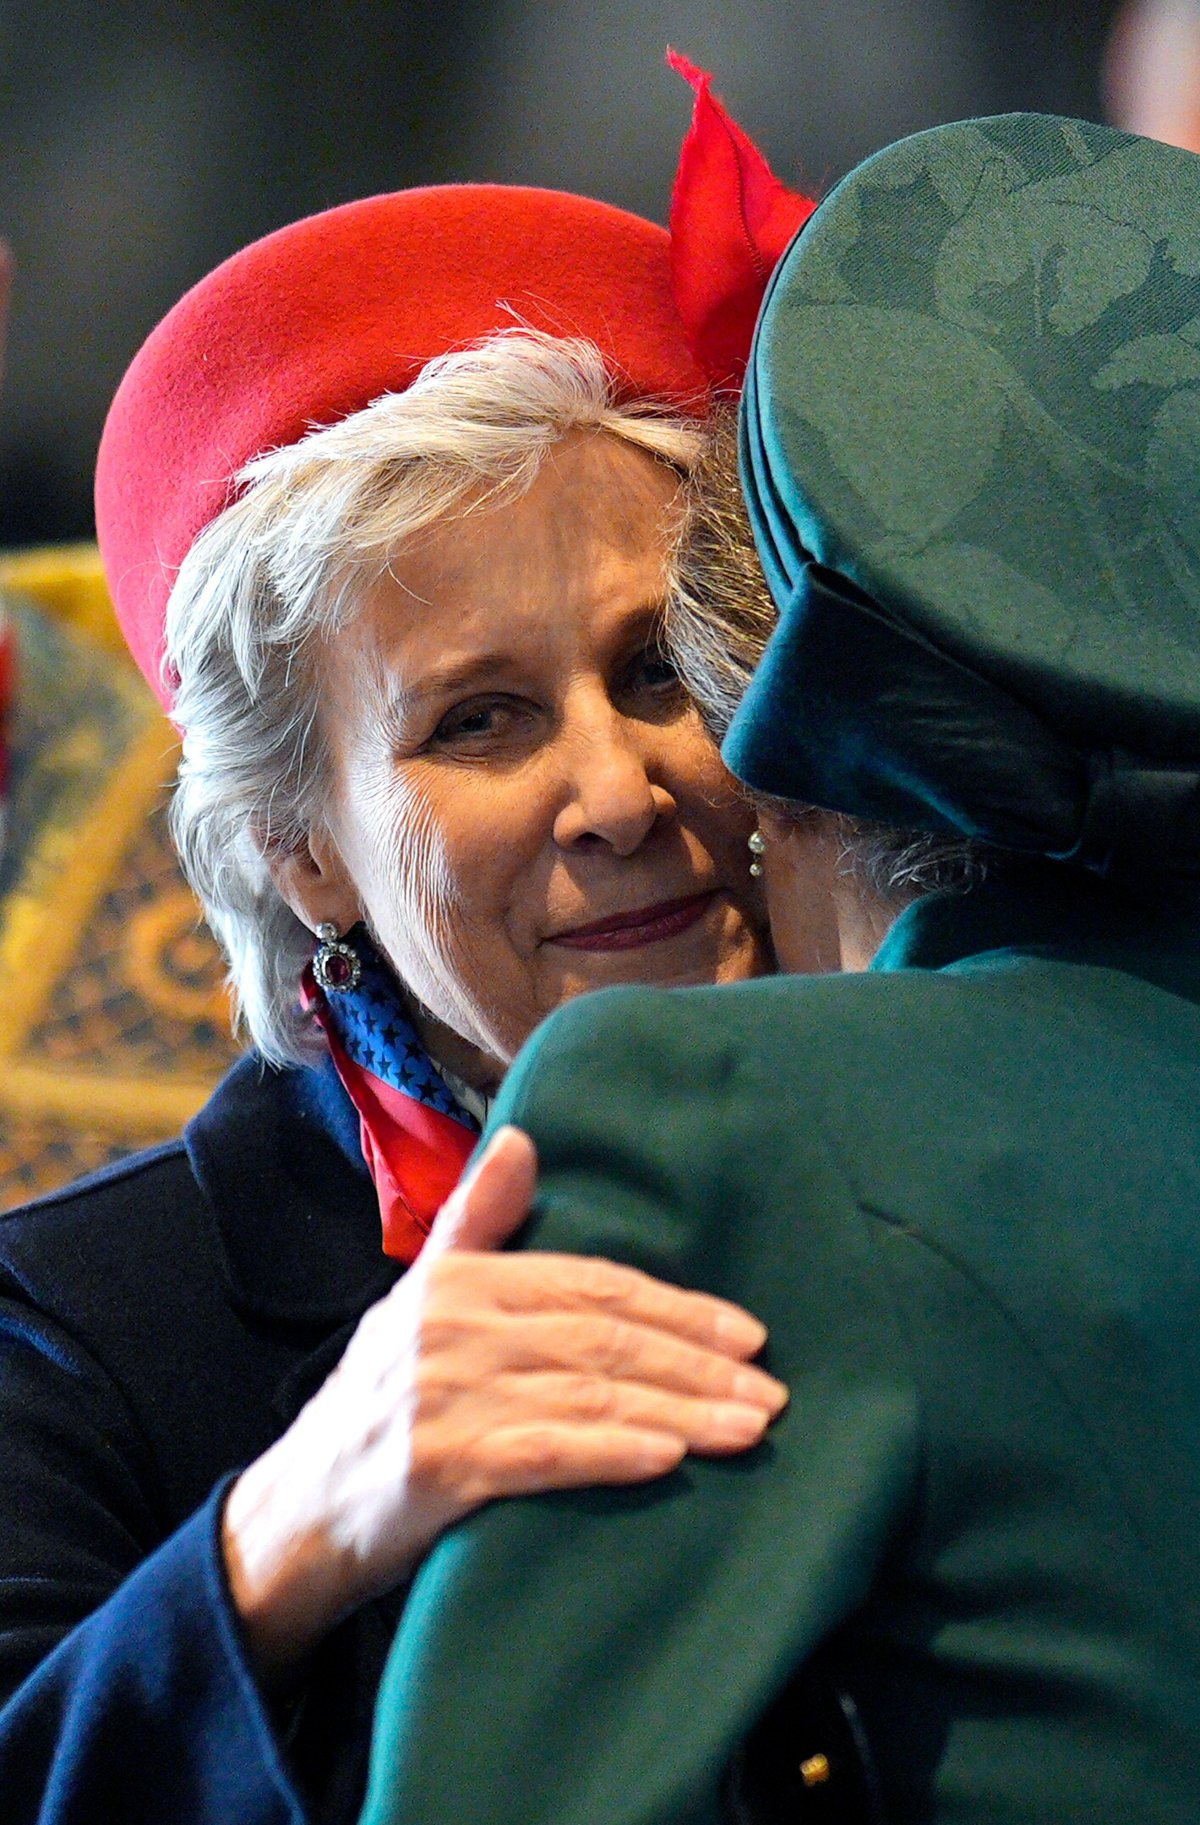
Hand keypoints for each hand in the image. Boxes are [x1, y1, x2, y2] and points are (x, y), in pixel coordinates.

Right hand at [222, 1126, 785, 1680]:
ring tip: (749, 1431)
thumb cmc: (381, 1400)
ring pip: (588, 1394)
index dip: (675, 1307)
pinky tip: (668, 1459)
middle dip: (697, 1365)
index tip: (749, 1334)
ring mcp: (444, 1395)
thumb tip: (523, 1137)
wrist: (300, 1509)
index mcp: (460, 1279)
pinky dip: (611, 1452)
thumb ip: (478, 1221)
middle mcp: (452, 1326)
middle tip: (772, 1392)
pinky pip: (544, 1453)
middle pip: (601, 1338)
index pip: (590, 1285)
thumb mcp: (423, 1297)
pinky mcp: (438, 1465)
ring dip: (680, 1413)